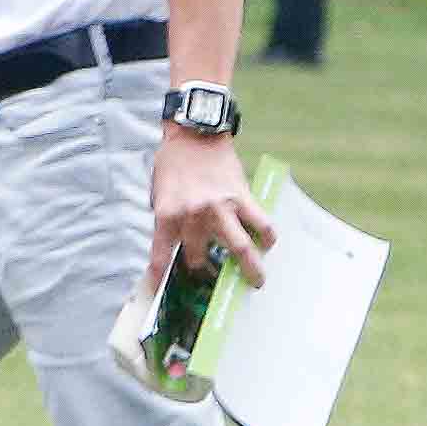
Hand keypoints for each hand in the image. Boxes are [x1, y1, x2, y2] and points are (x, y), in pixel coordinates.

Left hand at [149, 124, 274, 285]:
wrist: (194, 135)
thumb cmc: (172, 163)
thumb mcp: (158, 193)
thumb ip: (167, 218)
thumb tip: (174, 244)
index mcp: (167, 214)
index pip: (160, 253)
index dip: (158, 275)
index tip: (158, 290)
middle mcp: (193, 216)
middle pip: (199, 257)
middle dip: (203, 271)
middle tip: (210, 277)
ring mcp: (221, 208)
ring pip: (240, 248)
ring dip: (251, 269)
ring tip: (256, 281)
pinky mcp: (243, 197)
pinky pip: (261, 224)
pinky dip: (267, 237)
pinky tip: (268, 244)